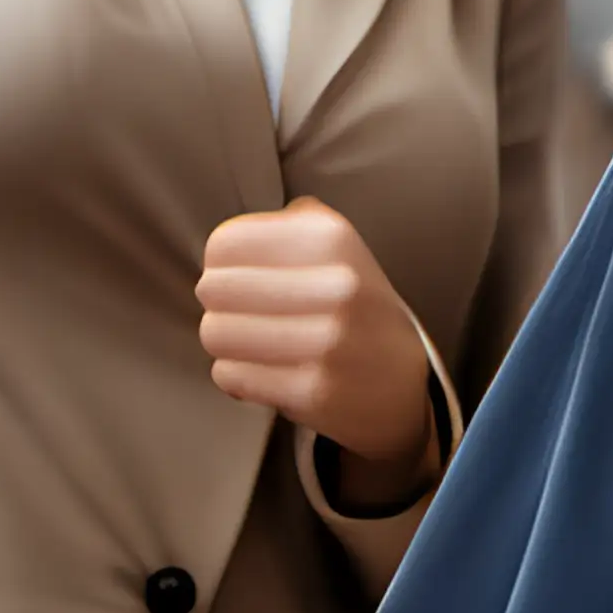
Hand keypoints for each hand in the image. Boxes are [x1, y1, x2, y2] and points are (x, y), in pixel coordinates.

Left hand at [197, 196, 437, 471]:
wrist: (399, 378)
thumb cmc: (354, 307)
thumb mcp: (339, 243)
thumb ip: (288, 222)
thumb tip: (229, 240)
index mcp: (332, 238)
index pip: (224, 242)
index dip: (221, 263)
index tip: (240, 275)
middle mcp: (334, 284)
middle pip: (213, 287)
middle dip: (219, 304)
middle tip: (241, 312)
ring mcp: (325, 340)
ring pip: (215, 333)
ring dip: (225, 342)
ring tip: (250, 342)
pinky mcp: (312, 390)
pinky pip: (230, 374)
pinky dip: (236, 375)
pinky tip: (263, 370)